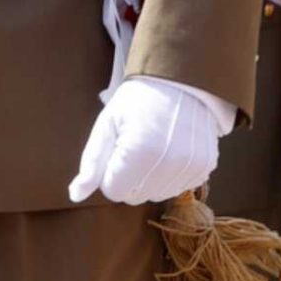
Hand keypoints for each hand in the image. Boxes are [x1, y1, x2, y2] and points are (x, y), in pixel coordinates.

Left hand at [69, 75, 226, 207]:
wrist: (181, 82)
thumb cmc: (137, 102)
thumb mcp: (107, 125)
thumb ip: (91, 163)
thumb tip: (75, 196)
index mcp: (138, 153)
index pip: (113, 192)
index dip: (110, 173)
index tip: (117, 151)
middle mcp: (167, 165)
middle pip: (134, 197)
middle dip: (128, 179)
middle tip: (134, 148)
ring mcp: (189, 168)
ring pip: (155, 195)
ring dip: (149, 180)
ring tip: (153, 148)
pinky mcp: (204, 169)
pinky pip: (177, 188)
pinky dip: (170, 176)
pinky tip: (170, 151)